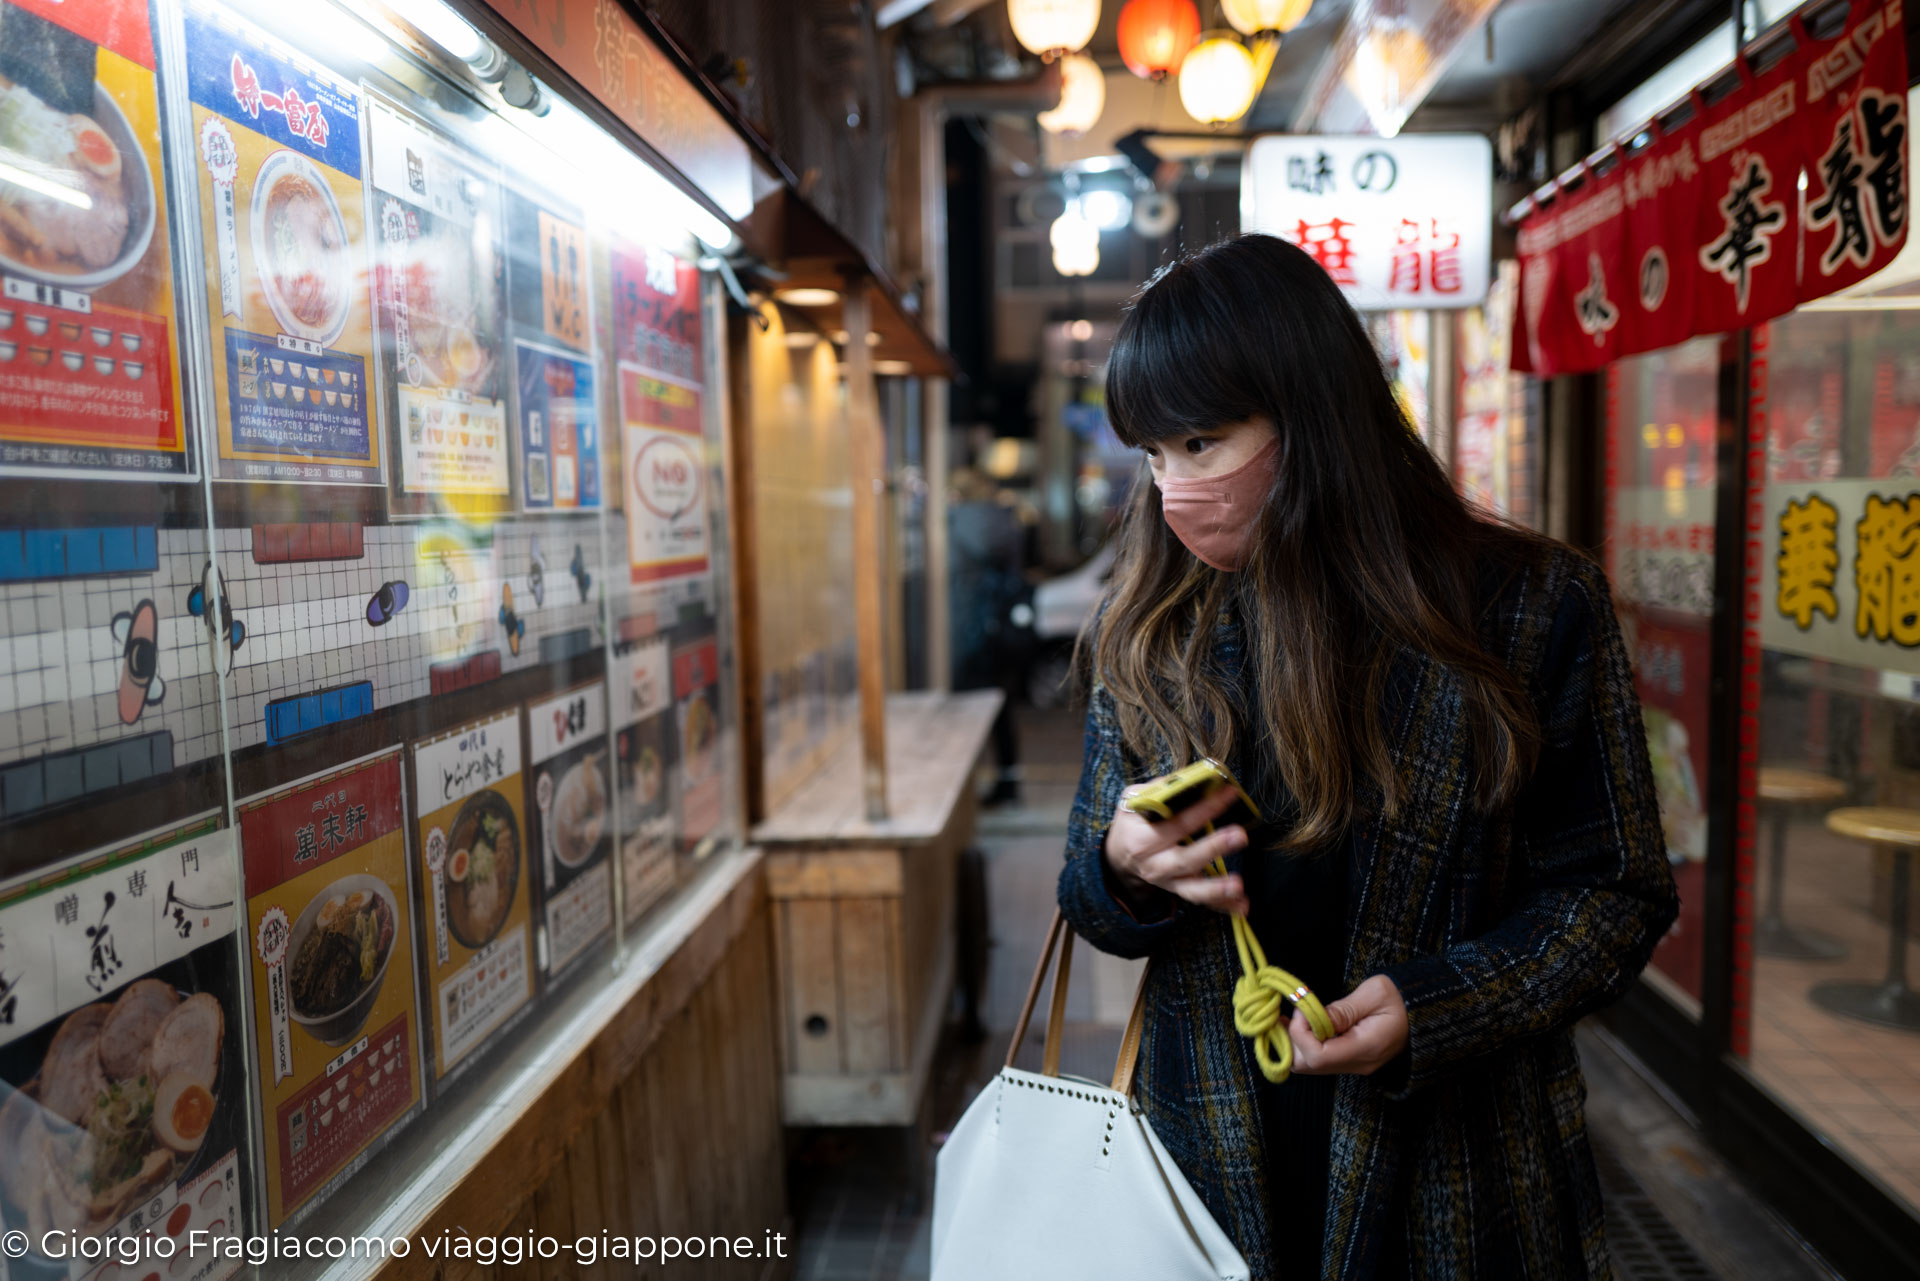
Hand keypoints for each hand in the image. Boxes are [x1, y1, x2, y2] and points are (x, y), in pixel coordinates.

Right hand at [1104, 778, 1249, 915]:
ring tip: (1239, 886)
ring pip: (1192, 890)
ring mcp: (1168, 882)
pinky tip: (1243, 906)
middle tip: (1239, 835)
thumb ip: (1162, 788)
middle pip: (1184, 860)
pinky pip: (1202, 902)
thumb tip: (1198, 778)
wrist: (1118, 857)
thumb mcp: (1134, 799)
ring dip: (1217, 890)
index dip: (1204, 808)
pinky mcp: (1180, 891)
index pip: (1177, 824)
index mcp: (1141, 840)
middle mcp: (1153, 865)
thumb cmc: (1132, 822)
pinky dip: (1223, 906)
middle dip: (1212, 848)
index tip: (1229, 793)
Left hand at [1287, 975, 1408, 1075]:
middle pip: (1308, 1066)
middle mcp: (1358, 1064)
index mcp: (1365, 1048)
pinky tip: (1303, 1022)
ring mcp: (1355, 1064)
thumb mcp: (1374, 993)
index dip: (1301, 1033)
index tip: (1302, 1008)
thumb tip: (1312, 1018)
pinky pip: (1320, 1058)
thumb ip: (1342, 1009)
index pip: (1318, 1056)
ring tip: (1294, 1015)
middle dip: (1292, 1039)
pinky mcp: (1352, 1059)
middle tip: (1292, 1012)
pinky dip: (1306, 1042)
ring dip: (1296, 1041)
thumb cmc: (1402, 998)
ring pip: (1310, 1065)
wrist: (1425, 1011)